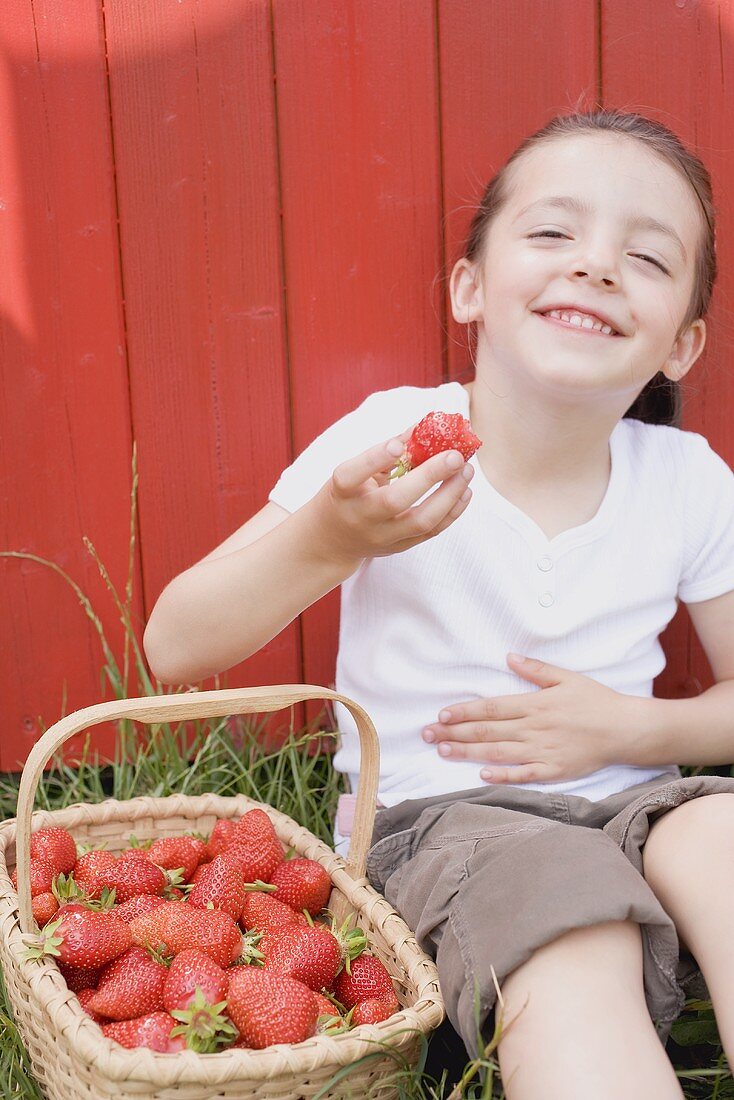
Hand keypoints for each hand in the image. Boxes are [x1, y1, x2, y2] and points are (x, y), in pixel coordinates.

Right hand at [312, 429, 474, 568]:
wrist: (333, 540)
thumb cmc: (347, 495)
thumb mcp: (355, 472)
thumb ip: (386, 452)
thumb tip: (422, 427)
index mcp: (342, 491)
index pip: (353, 474)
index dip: (376, 458)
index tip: (400, 444)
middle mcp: (360, 516)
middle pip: (395, 500)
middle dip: (429, 476)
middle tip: (455, 456)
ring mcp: (380, 536)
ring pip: (420, 521)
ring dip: (449, 495)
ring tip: (466, 471)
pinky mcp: (398, 547)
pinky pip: (430, 532)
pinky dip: (452, 512)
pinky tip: (465, 491)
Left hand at [422, 653, 644, 783]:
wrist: (626, 730)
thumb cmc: (596, 701)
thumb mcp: (567, 677)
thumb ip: (536, 669)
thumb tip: (509, 656)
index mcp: (535, 704)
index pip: (491, 707)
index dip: (464, 711)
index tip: (441, 715)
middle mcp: (535, 728)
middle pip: (487, 730)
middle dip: (454, 732)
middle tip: (427, 735)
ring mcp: (543, 751)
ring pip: (498, 752)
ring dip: (468, 752)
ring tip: (443, 751)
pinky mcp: (554, 770)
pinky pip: (524, 774)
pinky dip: (502, 776)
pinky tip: (481, 775)